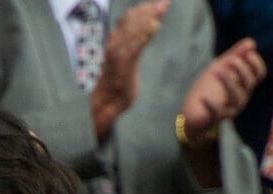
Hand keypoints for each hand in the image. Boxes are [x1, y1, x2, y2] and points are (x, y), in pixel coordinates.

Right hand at [91, 0, 169, 136]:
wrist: (106, 104)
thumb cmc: (117, 85)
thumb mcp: (127, 63)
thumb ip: (133, 49)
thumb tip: (141, 38)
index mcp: (116, 42)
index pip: (130, 20)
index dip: (144, 10)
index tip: (160, 4)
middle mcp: (115, 43)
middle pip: (132, 20)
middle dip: (149, 9)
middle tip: (166, 2)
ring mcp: (118, 52)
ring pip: (134, 29)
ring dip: (148, 17)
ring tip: (162, 8)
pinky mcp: (122, 63)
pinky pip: (135, 45)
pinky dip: (145, 34)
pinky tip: (155, 25)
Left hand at [181, 38, 266, 141]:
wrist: (195, 110)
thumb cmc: (210, 87)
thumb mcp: (221, 67)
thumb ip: (235, 55)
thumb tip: (252, 42)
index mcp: (244, 83)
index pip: (259, 74)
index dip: (256, 62)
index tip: (246, 53)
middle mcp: (242, 96)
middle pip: (250, 83)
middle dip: (242, 69)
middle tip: (230, 60)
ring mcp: (232, 108)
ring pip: (237, 96)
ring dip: (229, 81)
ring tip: (218, 70)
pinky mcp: (219, 117)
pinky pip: (219, 112)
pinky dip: (211, 104)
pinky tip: (203, 97)